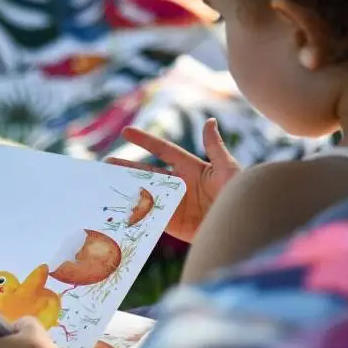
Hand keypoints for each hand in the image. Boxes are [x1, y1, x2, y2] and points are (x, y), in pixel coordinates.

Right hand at [106, 118, 240, 242]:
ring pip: (145, 193)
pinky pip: (150, 216)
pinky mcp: (173, 223)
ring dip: (126, 189)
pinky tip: (118, 209)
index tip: (126, 132)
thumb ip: (215, 147)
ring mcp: (174, 204)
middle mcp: (179, 184)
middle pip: (147, 172)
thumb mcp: (228, 169)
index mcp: (190, 168)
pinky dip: (135, 212)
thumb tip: (210, 121)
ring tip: (106, 185)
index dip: (145, 141)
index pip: (163, 150)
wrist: (242, 225)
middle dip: (126, 168)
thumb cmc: (239, 194)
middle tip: (105, 163)